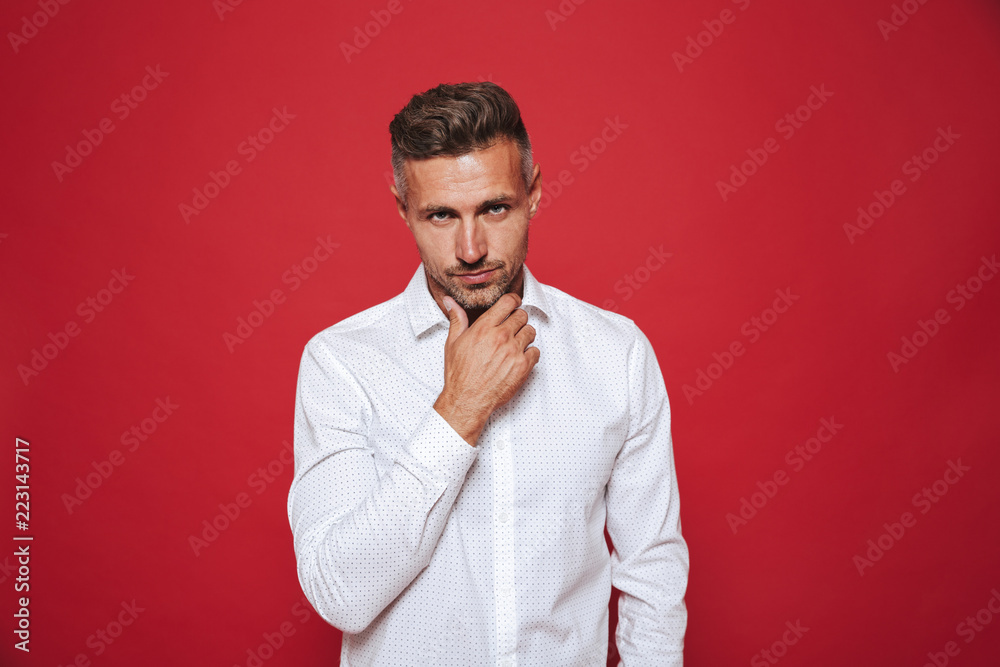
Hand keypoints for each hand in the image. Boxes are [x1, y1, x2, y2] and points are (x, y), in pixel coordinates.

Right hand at [433, 293, 539, 445]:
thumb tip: (450, 302)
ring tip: (514, 344)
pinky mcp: (523, 367)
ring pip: (530, 332)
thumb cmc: (459, 374)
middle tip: (512, 328)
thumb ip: (457, 320)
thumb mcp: (453, 343)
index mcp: (484, 328)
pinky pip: (535, 352)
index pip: (508, 302)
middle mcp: (501, 337)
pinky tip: (518, 358)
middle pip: (522, 316)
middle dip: (517, 319)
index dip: (513, 301)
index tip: (514, 304)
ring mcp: (513, 352)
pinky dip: (530, 353)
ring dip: (524, 335)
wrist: (467, 400)